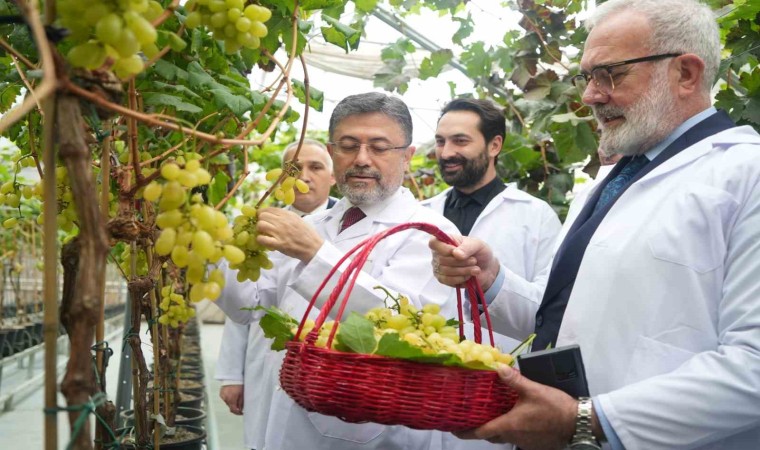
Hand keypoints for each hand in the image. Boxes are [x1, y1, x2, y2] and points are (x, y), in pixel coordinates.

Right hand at [219, 384, 243, 414]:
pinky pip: (225, 398)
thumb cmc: (238, 383)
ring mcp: (223, 396)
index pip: (233, 410)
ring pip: (227, 402)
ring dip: (231, 402)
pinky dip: (228, 398)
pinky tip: (232, 395)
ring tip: (236, 397)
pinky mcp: (221, 393)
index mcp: (231, 399)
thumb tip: (241, 409)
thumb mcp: (242, 394)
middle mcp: (226, 399)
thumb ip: (241, 403)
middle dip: (235, 407)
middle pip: (230, 406)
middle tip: (240, 405)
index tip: (241, 413)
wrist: (232, 376)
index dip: (238, 413)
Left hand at [256, 207, 323, 260]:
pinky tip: (265, 241)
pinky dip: (260, 240)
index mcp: (288, 214)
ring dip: (260, 230)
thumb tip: (273, 214)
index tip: (263, 218)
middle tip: (264, 227)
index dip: (263, 213)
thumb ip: (286, 216)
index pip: (269, 209)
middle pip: (262, 215)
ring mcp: (280, 232)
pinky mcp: (278, 244)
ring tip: (264, 234)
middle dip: (260, 221)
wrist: (313, 247)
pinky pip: (262, 239)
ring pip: (260, 225)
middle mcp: (282, 221)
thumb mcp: (297, 219)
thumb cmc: (306, 234)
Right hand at [429, 236, 499, 289]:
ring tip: (475, 269)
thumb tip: (456, 254)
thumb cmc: (479, 252)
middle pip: (442, 259)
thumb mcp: (477, 245)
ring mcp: (439, 267)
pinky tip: (469, 276)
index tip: (456, 251)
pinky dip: (461, 278)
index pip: (433, 243)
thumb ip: (467, 247)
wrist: (486, 268)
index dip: (443, 248)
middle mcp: (439, 254)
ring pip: (446, 271)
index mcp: (445, 241)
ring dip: (464, 270)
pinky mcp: (444, 279)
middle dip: (461, 261)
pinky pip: (448, 280)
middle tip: (474, 260)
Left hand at [454, 365, 576, 449]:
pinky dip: (513, 430)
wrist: (579, 424)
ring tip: (494, 415)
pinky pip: (518, 439)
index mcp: (509, 425)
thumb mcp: (532, 389)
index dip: (466, 432)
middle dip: (481, 429)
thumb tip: (497, 367)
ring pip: (505, 438)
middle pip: (492, 436)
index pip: (481, 432)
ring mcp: (525, 443)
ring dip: (498, 429)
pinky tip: (517, 419)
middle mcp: (514, 437)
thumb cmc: (555, 407)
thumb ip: (513, 380)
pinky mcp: (535, 445)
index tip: (454, 429)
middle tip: (473, 418)